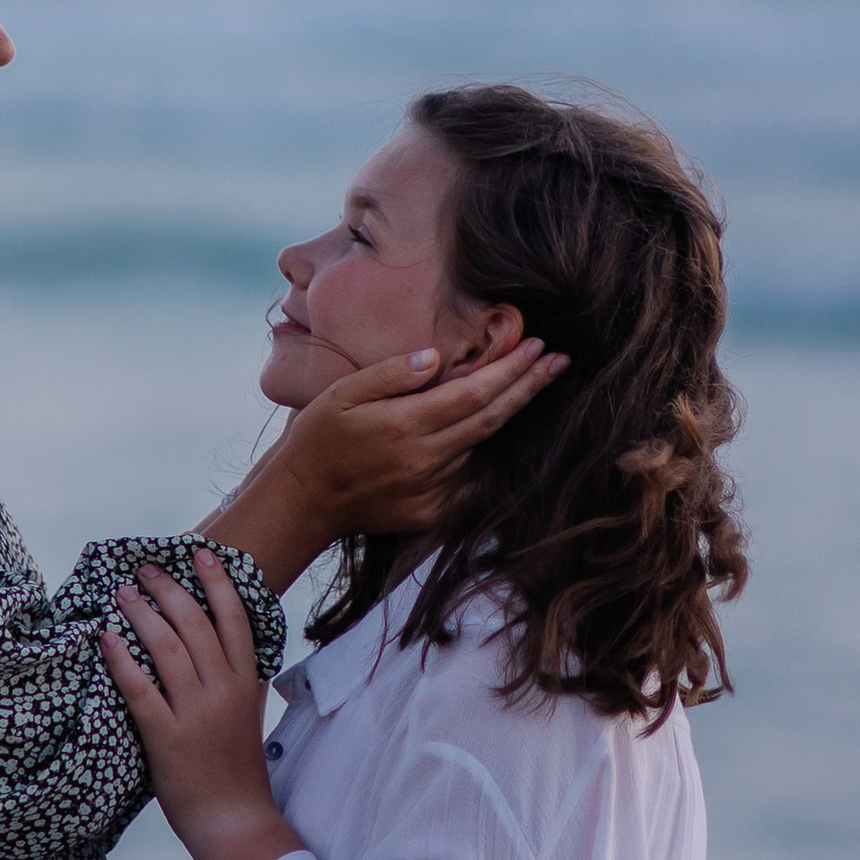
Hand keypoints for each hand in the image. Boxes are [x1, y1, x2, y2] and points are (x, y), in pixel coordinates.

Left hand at [98, 548, 305, 859]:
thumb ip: (237, 681)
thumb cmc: (237, 771)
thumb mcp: (248, 716)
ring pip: (167, 648)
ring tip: (122, 592)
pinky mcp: (166, 737)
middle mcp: (224, 691)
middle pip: (195, 624)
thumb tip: (217, 646)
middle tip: (145, 569)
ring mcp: (196, 713)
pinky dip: (122, 659)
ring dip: (142, 614)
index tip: (200, 554)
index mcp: (247, 684)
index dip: (217, 583)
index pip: (236, 620)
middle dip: (169, 589)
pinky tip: (106, 638)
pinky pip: (139, 688)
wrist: (234, 821)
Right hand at [201, 338, 569, 590]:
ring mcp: (433, 491)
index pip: (476, 392)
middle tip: (559, 360)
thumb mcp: (343, 394)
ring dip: (511, 417)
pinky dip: (489, 455)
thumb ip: (392, 374)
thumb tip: (435, 358)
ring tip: (534, 385)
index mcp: (407, 426)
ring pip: (484, 448)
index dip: (512, 369)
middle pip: (493, 418)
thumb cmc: (318, 439)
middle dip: (529, 387)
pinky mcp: (432, 513)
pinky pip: (472, 481)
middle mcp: (427, 460)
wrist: (301, 503)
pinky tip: (500, 433)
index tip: (539, 346)